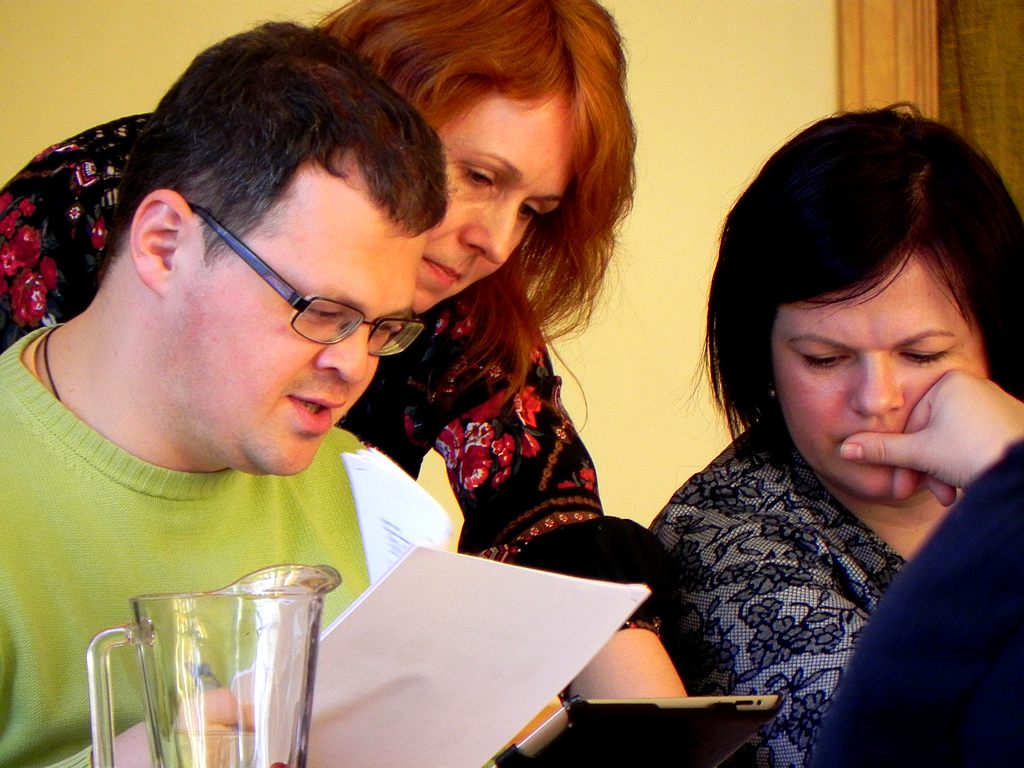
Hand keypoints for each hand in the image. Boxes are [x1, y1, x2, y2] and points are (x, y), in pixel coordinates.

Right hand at [839, 370, 1023, 502]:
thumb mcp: (920, 454)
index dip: (901, 458)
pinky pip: (973, 442)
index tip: (899, 483)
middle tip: (918, 493)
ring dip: (942, 473)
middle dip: (924, 469)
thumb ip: (881, 450)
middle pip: (930, 433)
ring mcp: (993, 405)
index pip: (910, 422)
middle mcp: (972, 388)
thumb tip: (846, 449)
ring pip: (950, 441)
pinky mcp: (1007, 424)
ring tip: (948, 496)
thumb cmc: (977, 452)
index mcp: (948, 383)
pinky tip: (964, 487)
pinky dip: (963, 465)